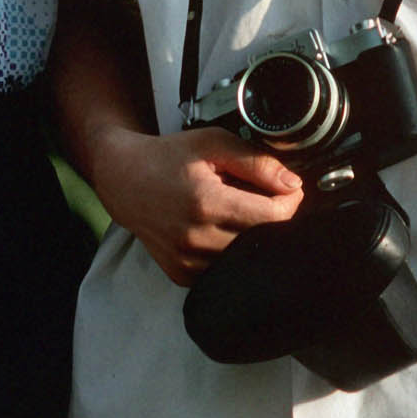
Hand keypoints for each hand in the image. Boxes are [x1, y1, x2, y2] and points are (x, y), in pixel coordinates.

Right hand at [88, 123, 303, 284]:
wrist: (123, 179)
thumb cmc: (168, 157)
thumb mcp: (213, 143)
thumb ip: (256, 162)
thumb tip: (293, 184)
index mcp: (206, 203)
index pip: (273, 216)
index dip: (290, 201)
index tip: (287, 189)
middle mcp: (196, 238)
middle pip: (263, 238)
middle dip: (270, 217)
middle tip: (259, 196)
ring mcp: (187, 261)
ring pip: (245, 257)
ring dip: (250, 235)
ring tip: (233, 210)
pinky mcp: (181, 274)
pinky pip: (223, 269)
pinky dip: (229, 250)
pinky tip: (217, 228)